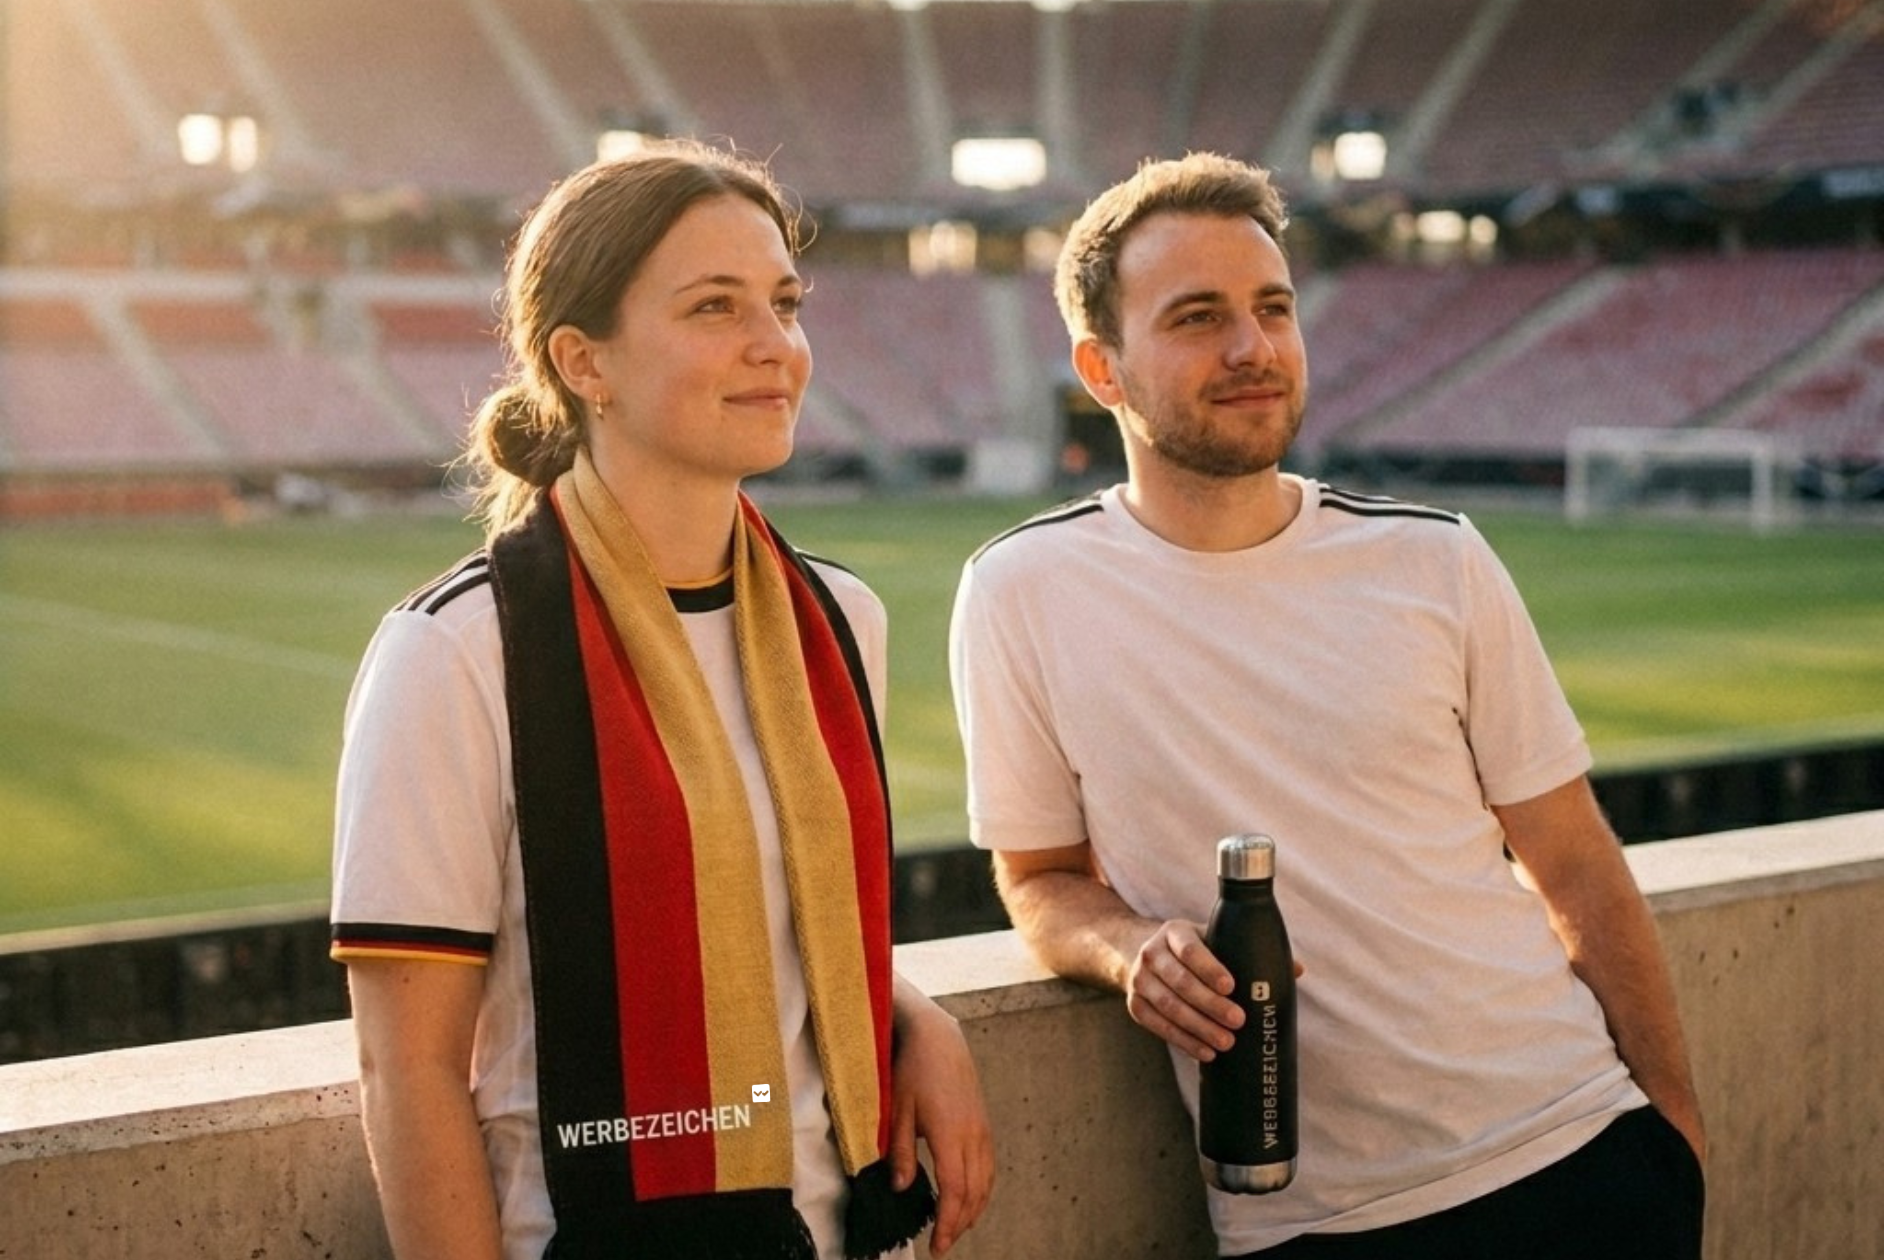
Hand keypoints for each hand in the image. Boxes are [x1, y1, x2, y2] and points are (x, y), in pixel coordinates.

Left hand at [890, 990, 993, 1256]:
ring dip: (973, 1209)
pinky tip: (969, 1198)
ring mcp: (982, 1129)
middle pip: (974, 1193)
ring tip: (955, 1227)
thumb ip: (900, 1151)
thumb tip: (901, 1188)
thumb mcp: (897, 1110)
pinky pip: (989, 1166)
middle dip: (960, 1223)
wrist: (938, 1037)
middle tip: (942, 1243)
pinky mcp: (984, 1124)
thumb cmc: (912, 1069)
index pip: (955, 1191)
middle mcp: (973, 1135)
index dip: (948, 1222)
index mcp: (950, 1134)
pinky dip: (981, 1189)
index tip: (937, 1245)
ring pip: (986, 1182)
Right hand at [1123, 920, 1245, 1061]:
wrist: (1150, 959)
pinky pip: (1158, 1026)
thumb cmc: (1195, 951)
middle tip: (1238, 1020)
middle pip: (1180, 981)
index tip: (1231, 987)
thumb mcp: (1212, 939)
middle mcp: (1151, 953)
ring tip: (1226, 1042)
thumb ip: (1247, 952)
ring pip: (1168, 1006)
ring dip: (1199, 1027)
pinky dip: (1183, 1041)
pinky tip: (1205, 1051)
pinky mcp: (1135, 1004)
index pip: (1190, 950)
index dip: (1209, 969)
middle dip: (1210, 1004)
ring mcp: (1139, 979)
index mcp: (1174, 932)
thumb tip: (1294, 970)